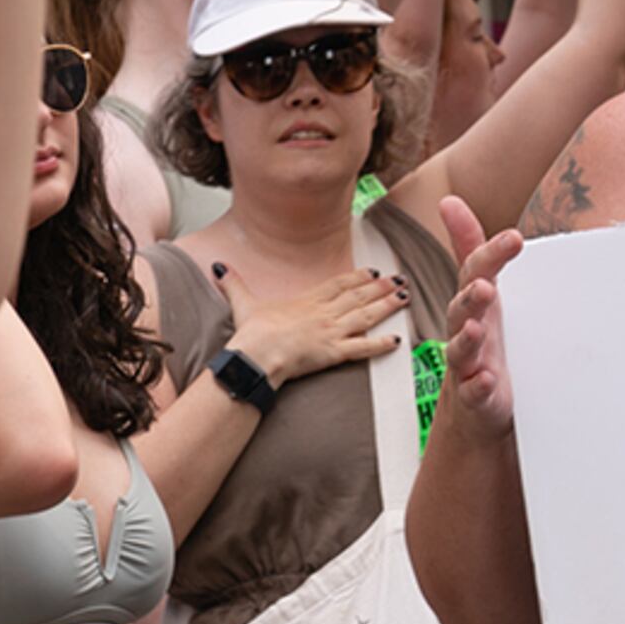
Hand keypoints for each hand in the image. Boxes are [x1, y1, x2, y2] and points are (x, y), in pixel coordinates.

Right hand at [217, 260, 403, 386]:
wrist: (257, 355)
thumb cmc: (252, 333)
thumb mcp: (243, 303)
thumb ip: (234, 284)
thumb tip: (219, 268)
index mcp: (307, 300)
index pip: (339, 284)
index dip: (358, 277)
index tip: (373, 272)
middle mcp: (324, 313)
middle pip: (358, 297)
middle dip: (381, 288)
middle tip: (400, 280)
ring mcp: (331, 331)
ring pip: (366, 316)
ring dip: (387, 306)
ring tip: (405, 298)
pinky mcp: (334, 352)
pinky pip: (364, 348)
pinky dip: (381, 344)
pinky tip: (396, 340)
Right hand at [435, 196, 523, 435]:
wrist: (474, 405)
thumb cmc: (481, 342)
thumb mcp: (480, 291)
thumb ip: (469, 248)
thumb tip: (450, 201)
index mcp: (472, 302)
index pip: (476, 272)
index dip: (492, 254)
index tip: (514, 238)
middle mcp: (466, 329)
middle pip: (461, 310)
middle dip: (471, 297)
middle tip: (485, 285)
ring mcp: (468, 364)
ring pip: (461, 350)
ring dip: (467, 339)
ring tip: (476, 328)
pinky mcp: (475, 396)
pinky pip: (473, 391)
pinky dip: (479, 386)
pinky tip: (487, 380)